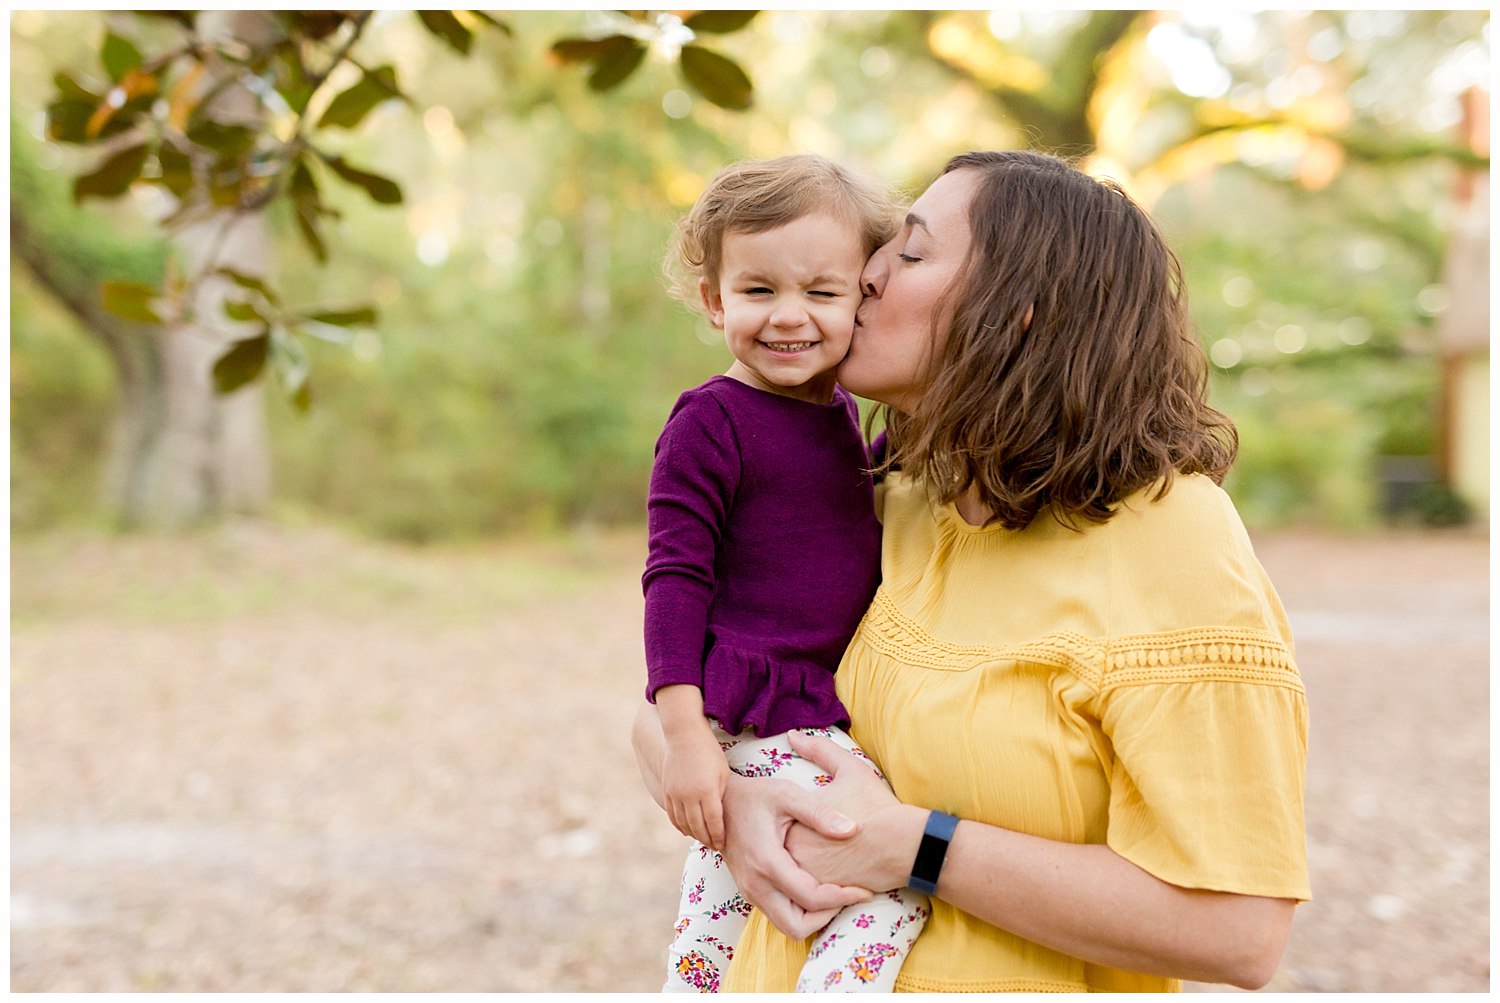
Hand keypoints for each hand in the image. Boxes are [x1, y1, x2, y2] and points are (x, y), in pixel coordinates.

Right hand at [661, 726, 730, 850]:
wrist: (683, 735)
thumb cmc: (709, 751)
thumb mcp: (722, 772)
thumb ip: (720, 796)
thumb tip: (718, 817)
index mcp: (707, 791)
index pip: (713, 822)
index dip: (718, 836)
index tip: (722, 845)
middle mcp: (689, 795)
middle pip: (698, 826)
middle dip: (707, 839)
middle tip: (714, 847)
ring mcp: (675, 793)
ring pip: (683, 823)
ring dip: (693, 834)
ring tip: (702, 840)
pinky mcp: (667, 790)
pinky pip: (672, 815)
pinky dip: (679, 825)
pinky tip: (687, 831)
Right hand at [719, 771, 872, 939]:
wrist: (719, 803)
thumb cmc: (756, 795)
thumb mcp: (788, 794)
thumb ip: (820, 812)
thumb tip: (853, 829)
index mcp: (767, 862)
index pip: (811, 898)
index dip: (842, 898)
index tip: (864, 890)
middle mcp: (755, 884)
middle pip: (797, 927)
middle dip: (828, 917)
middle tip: (849, 896)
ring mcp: (750, 891)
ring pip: (787, 926)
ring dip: (814, 917)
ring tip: (836, 893)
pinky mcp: (750, 892)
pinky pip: (779, 915)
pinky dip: (801, 911)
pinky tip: (817, 887)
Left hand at [782, 730, 924, 893]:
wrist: (904, 845)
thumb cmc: (876, 806)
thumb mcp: (848, 768)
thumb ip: (818, 749)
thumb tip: (793, 735)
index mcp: (793, 824)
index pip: (773, 825)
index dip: (784, 820)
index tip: (792, 817)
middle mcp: (794, 855)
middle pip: (779, 852)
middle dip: (788, 845)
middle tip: (807, 840)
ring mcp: (808, 878)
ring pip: (792, 877)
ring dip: (801, 869)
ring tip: (820, 858)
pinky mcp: (826, 897)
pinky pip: (810, 896)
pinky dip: (817, 886)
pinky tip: (833, 872)